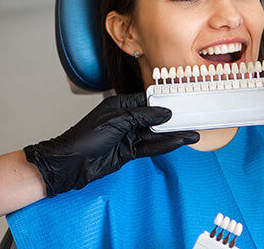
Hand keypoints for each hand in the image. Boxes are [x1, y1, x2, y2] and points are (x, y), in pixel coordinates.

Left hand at [24, 92, 199, 196]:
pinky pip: (150, 148)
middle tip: (192, 119)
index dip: (164, 102)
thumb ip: (142, 117)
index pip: (147, 101)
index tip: (182, 102)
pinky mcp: (128, 152)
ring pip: (154, 135)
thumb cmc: (85, 137)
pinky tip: (177, 143)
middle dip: (172, 120)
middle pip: (154, 119)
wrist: (71, 163)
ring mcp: (127, 136)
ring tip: (191, 134)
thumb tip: (164, 113)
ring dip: (172, 136)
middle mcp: (125, 119)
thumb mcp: (116, 121)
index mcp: (120, 104)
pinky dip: (163, 146)